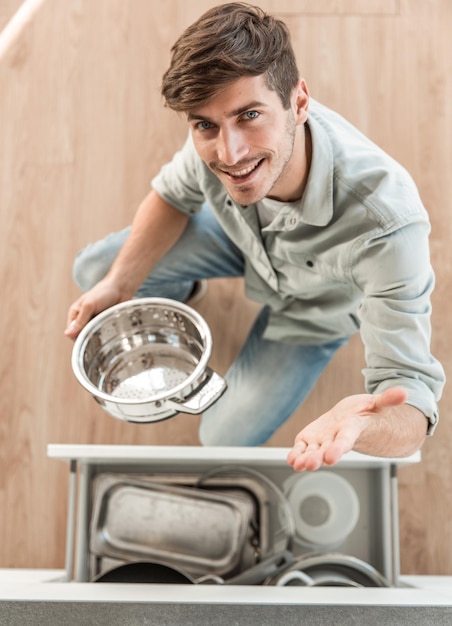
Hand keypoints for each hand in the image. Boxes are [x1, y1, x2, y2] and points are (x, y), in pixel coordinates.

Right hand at [64, 278, 126, 339]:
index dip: (78, 337)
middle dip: (90, 336)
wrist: (121, 288)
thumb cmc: (103, 292)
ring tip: (106, 327)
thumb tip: (67, 334)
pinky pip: (104, 335)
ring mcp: (95, 322)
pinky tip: (111, 329)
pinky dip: (107, 334)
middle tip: (99, 331)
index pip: (72, 333)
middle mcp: (84, 319)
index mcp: (75, 313)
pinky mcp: (105, 324)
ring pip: (94, 336)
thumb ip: (80, 320)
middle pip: (83, 336)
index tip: (88, 336)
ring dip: (99, 335)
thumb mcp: (89, 305)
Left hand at [286, 387, 408, 471]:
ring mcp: (324, 440)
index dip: (338, 448)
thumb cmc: (368, 414)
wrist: (357, 421)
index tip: (331, 457)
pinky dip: (297, 454)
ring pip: (313, 451)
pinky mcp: (312, 438)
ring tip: (297, 464)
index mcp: (352, 430)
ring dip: (305, 458)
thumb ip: (388, 400)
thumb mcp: (379, 404)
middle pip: (327, 450)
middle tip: (310, 464)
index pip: (345, 440)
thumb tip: (404, 392)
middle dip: (318, 457)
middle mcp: (337, 439)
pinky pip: (303, 447)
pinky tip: (292, 460)